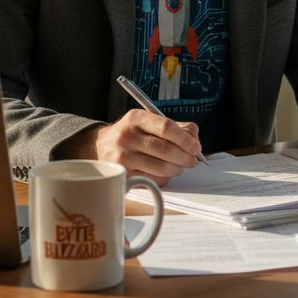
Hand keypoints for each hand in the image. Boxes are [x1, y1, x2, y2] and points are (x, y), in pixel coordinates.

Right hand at [63, 111, 200, 186]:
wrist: (101, 147)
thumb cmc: (133, 135)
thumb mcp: (149, 122)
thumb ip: (175, 127)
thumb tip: (194, 138)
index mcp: (136, 118)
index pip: (166, 127)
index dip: (185, 139)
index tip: (196, 147)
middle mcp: (126, 136)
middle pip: (166, 149)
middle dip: (185, 157)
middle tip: (192, 161)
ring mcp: (122, 156)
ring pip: (161, 167)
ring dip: (177, 169)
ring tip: (179, 166)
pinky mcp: (123, 174)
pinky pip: (153, 179)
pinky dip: (165, 178)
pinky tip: (165, 173)